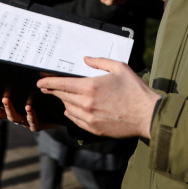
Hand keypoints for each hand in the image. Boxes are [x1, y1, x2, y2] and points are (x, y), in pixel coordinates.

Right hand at [0, 95, 54, 131]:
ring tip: (6, 100)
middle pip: (3, 114)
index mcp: (13, 111)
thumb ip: (12, 93)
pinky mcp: (39, 125)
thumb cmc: (40, 103)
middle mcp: (18, 117)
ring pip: (16, 118)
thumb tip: (0, 82)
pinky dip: (30, 115)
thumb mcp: (25, 96)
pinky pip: (33, 123)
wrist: (59, 113)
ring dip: (10, 109)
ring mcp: (27, 122)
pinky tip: (28, 107)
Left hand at [37, 57, 159, 138]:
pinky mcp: (94, 129)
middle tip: (49, 88)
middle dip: (55, 91)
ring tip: (65, 97)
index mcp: (90, 87)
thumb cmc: (135, 90)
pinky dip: (72, 114)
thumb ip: (100, 62)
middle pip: (63, 96)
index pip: (62, 84)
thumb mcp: (119, 68)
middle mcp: (86, 104)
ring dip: (65, 102)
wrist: (147, 115)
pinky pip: (76, 121)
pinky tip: (73, 110)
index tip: (40, 83)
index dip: (48, 83)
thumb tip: (85, 59)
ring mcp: (89, 118)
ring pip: (68, 109)